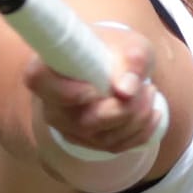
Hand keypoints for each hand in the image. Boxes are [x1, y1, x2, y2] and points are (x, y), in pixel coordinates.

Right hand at [25, 23, 163, 155]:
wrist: (116, 64)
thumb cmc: (116, 50)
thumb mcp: (131, 44)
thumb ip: (132, 59)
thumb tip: (126, 90)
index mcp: (50, 68)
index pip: (39, 81)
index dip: (65, 91)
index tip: (94, 89)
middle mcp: (53, 103)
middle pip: (82, 120)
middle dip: (122, 109)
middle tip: (145, 87)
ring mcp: (69, 127)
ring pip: (102, 137)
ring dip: (136, 118)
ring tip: (150, 91)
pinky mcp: (88, 142)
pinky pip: (115, 147)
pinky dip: (141, 132)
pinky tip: (153, 112)